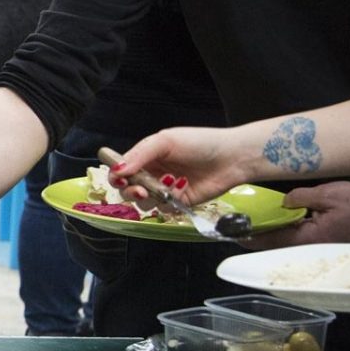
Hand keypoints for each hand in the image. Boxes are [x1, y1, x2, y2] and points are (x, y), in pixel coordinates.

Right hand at [113, 126, 257, 206]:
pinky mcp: (180, 202)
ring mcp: (166, 188)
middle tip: (140, 190)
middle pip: (129, 189)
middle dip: (131, 191)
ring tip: (165, 188)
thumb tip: (118, 170)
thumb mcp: (166, 141)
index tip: (120, 180)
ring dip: (150, 198)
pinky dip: (169, 203)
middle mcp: (154, 172)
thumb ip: (140, 155)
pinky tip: (181, 188)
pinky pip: (165, 209)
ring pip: (145, 202)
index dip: (117, 176)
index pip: (122, 169)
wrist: (232, 157)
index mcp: (147, 155)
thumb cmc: (201, 142)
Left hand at [241, 181, 349, 249]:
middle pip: (278, 243)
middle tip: (235, 226)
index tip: (233, 235)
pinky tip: (277, 219)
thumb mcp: (327, 194)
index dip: (252, 238)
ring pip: (288, 239)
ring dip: (271, 232)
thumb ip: (300, 198)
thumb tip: (283, 202)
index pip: (275, 240)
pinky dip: (286, 228)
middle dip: (257, 235)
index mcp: (312, 238)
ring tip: (250, 222)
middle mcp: (314, 245)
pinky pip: (300, 235)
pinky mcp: (326, 237)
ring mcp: (320, 243)